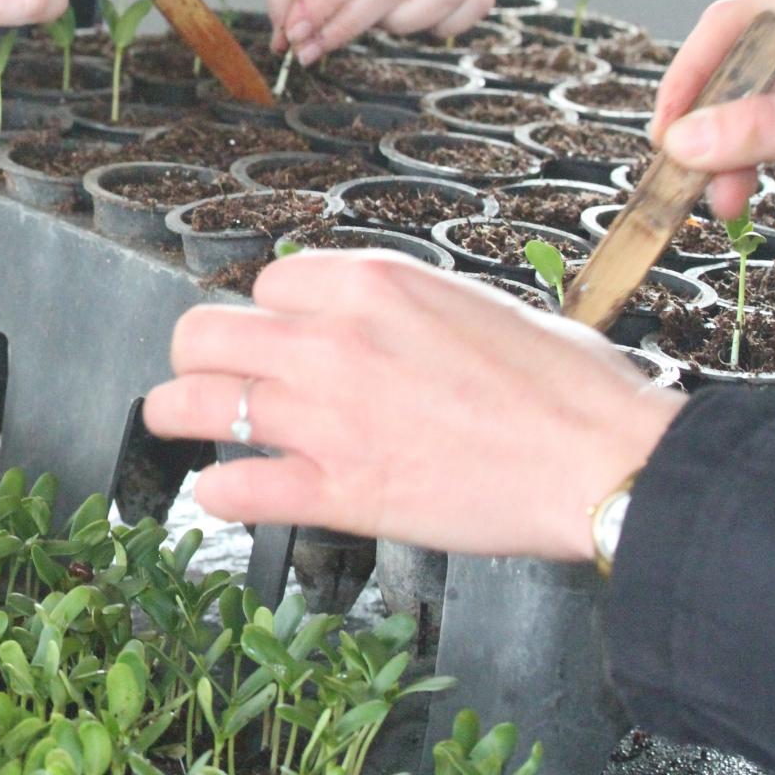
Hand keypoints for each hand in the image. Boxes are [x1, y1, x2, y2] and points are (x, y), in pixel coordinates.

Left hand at [142, 252, 682, 559]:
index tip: (280, 333)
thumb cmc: (567, 386)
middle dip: (198, 354)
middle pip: (205, 332)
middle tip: (206, 372)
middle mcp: (332, 340)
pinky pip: (236, 486)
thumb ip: (401, 306)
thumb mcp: (473, 301)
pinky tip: (222, 492)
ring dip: (174, 413)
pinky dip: (219, 491)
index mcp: (370, 283)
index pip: (268, 282)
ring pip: (196, 402)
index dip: (270, 312)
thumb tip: (369, 317)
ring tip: (171, 420)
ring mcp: (325, 417)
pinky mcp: (337, 491)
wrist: (603, 461)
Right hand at [653, 0, 774, 217]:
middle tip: (687, 175)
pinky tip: (741, 192)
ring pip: (751, 110)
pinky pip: (773, 134)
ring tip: (721, 201)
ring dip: (728, 158)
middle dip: (710, 129)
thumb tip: (685, 139)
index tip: (667, 126)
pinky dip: (753, 165)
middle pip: (739, 71)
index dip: (691, 70)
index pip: (738, 22)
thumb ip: (771, 127)